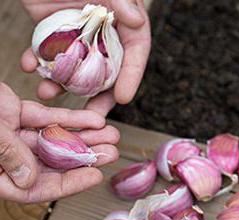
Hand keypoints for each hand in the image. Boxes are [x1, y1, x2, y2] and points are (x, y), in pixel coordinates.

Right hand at [0, 82, 118, 202]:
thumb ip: (6, 156)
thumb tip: (29, 180)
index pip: (39, 187)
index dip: (71, 183)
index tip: (96, 176)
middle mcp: (10, 157)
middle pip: (56, 162)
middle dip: (87, 157)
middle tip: (112, 153)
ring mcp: (16, 135)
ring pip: (58, 138)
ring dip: (86, 137)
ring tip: (111, 135)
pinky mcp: (20, 114)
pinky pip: (50, 118)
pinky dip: (72, 118)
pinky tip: (94, 120)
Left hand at [21, 0, 150, 107]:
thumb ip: (121, 0)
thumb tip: (136, 21)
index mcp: (122, 23)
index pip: (134, 53)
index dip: (131, 77)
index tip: (123, 98)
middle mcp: (102, 35)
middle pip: (107, 72)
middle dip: (99, 97)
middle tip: (92, 117)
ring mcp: (78, 38)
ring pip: (76, 70)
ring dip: (61, 86)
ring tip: (47, 93)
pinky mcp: (54, 36)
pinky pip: (49, 56)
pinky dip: (38, 64)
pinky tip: (29, 66)